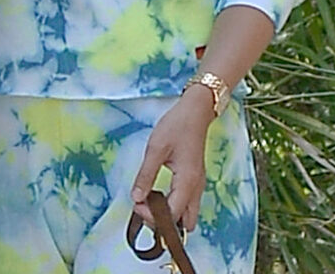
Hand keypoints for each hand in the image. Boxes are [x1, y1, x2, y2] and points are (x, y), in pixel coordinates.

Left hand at [129, 85, 215, 231]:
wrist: (196, 111)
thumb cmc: (178, 125)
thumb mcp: (156, 149)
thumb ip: (145, 175)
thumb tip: (136, 198)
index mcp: (187, 182)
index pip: (172, 215)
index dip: (152, 217)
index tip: (136, 205)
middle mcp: (196, 188)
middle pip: (184, 223)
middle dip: (163, 222)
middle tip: (144, 208)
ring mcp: (198, 185)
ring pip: (187, 215)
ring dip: (169, 216)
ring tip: (150, 203)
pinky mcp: (196, 180)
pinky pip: (187, 204)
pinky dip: (174, 207)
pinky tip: (159, 196)